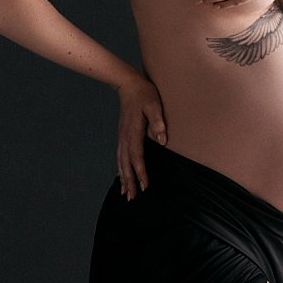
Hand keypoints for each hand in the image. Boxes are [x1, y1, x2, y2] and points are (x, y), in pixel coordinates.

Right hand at [115, 77, 166, 198]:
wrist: (128, 84)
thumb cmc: (144, 94)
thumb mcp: (154, 104)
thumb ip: (158, 121)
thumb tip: (162, 140)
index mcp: (133, 132)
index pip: (137, 156)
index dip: (140, 172)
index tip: (145, 186)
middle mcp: (125, 137)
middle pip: (126, 164)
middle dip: (129, 182)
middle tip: (132, 198)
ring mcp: (122, 137)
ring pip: (121, 162)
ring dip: (123, 178)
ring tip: (125, 193)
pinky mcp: (122, 136)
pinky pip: (120, 156)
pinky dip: (120, 169)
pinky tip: (121, 177)